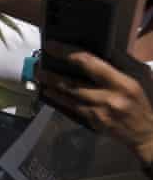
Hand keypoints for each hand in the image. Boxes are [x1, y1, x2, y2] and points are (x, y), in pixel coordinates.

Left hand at [37, 41, 152, 165]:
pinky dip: (59, 100)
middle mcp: (109, 98)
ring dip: (51, 86)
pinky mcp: (94, 123)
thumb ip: (119, 60)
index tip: (52, 45)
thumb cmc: (144, 99)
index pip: (89, 63)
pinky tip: (49, 92)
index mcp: (122, 83)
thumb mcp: (139, 75)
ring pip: (68, 97)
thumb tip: (98, 45)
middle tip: (37, 64)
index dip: (67, 53)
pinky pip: (72, 109)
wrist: (148, 133)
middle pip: (73, 83)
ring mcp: (100, 113)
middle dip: (52, 73)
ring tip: (39, 76)